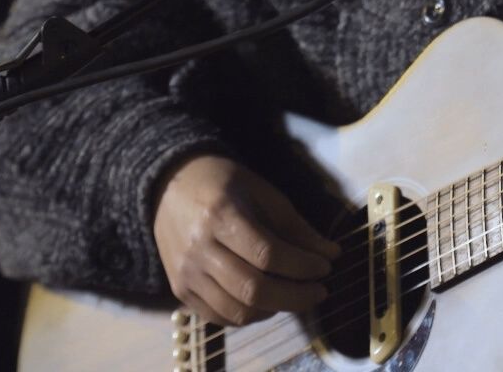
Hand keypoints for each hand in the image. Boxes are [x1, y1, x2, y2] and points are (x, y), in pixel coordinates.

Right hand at [153, 155, 339, 325]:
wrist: (171, 186)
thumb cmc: (225, 185)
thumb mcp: (263, 193)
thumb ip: (296, 227)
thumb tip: (331, 255)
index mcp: (221, 214)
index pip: (267, 254)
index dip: (302, 266)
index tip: (326, 267)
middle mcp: (199, 247)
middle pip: (253, 288)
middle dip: (296, 296)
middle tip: (320, 291)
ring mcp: (186, 273)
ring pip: (237, 310)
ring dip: (276, 309)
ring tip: (295, 295)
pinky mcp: (179, 290)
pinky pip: (219, 317)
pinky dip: (249, 316)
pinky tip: (268, 302)